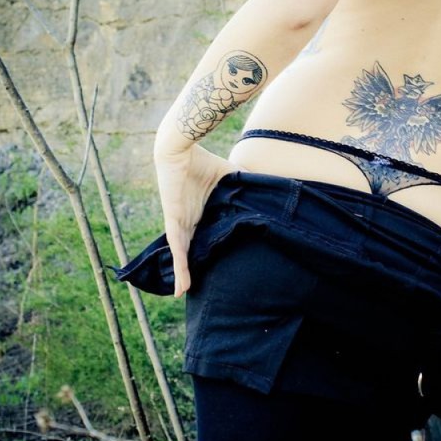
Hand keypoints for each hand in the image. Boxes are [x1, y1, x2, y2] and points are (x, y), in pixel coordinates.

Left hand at [154, 144, 240, 297]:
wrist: (182, 147)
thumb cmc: (202, 160)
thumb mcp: (229, 175)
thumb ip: (244, 183)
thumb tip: (267, 185)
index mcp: (198, 212)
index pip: (200, 237)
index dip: (203, 253)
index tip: (211, 268)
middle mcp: (187, 220)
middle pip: (189, 249)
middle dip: (190, 268)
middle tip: (195, 288)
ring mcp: (178, 222)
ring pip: (181, 254)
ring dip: (183, 273)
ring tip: (184, 293)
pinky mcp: (173, 220)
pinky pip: (176, 248)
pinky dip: (179, 266)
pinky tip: (180, 284)